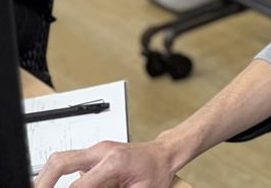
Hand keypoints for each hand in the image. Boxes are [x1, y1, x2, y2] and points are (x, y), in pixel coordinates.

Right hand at [35, 139, 178, 187]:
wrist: (165, 153)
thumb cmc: (157, 171)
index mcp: (114, 161)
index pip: (78, 185)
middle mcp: (102, 150)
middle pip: (60, 162)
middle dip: (43, 182)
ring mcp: (96, 148)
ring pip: (60, 158)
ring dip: (46, 176)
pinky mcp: (94, 151)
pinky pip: (68, 159)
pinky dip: (56, 173)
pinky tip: (53, 184)